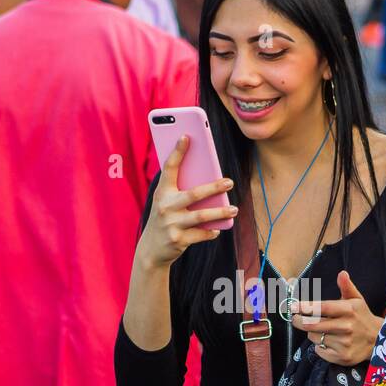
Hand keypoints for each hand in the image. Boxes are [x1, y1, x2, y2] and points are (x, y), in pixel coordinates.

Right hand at [136, 135, 237, 269]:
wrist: (151, 250)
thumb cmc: (165, 219)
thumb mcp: (166, 202)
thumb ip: (181, 190)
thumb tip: (209, 177)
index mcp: (162, 193)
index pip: (169, 168)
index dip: (178, 151)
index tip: (186, 136)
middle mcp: (165, 207)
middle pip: (193, 194)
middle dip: (213, 187)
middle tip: (229, 182)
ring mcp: (172, 224)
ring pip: (201, 216)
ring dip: (220, 212)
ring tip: (234, 209)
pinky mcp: (179, 240)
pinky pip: (201, 234)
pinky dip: (211, 232)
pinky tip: (218, 229)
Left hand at [290, 270, 380, 366]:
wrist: (378, 340)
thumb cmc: (362, 317)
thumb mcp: (357, 300)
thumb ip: (346, 287)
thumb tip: (342, 273)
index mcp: (349, 310)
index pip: (322, 308)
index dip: (305, 307)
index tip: (292, 307)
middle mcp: (346, 327)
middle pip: (312, 324)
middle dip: (299, 320)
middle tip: (296, 318)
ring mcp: (344, 343)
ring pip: (314, 337)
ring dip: (312, 333)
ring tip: (321, 330)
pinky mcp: (342, 357)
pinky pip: (319, 351)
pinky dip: (319, 346)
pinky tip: (328, 342)